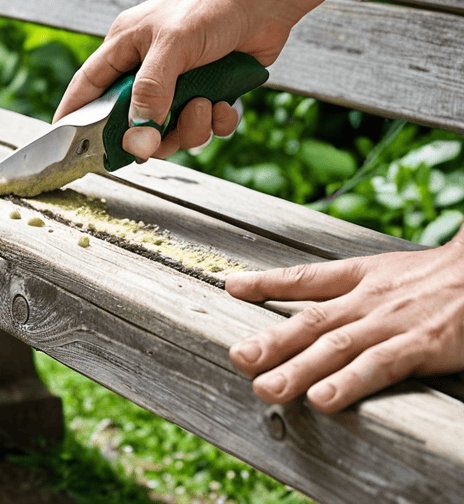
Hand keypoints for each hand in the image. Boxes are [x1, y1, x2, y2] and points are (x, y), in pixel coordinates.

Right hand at [54, 0, 292, 159]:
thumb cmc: (210, 7)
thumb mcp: (171, 46)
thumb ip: (150, 92)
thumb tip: (137, 139)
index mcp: (125, 47)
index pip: (88, 86)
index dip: (73, 114)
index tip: (62, 142)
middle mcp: (148, 67)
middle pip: (132, 120)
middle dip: (150, 133)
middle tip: (161, 139)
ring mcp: (180, 81)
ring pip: (170, 128)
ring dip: (190, 127)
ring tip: (206, 104)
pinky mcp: (210, 90)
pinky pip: (205, 125)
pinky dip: (217, 122)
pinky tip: (225, 104)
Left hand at [226, 234, 463, 411]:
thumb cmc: (439, 279)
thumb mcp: (386, 271)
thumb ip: (342, 284)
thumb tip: (300, 289)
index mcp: (360, 277)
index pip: (305, 277)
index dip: (267, 282)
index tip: (231, 287)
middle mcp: (368, 299)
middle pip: (310, 321)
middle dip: (271, 342)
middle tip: (238, 360)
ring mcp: (392, 322)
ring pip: (336, 347)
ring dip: (298, 369)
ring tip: (268, 388)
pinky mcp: (421, 345)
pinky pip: (378, 365)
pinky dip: (349, 381)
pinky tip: (324, 398)